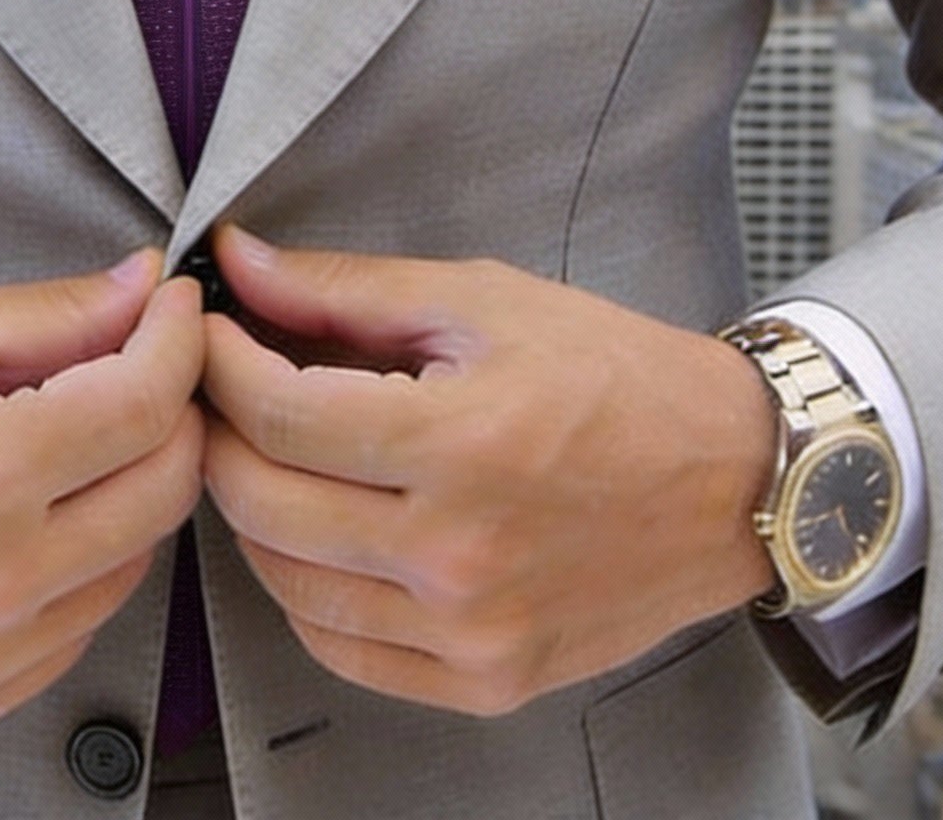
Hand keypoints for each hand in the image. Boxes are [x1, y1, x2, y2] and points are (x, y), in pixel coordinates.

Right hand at [0, 250, 204, 737]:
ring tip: (74, 435)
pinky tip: (34, 512)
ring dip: (130, 486)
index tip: (173, 307)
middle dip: (171, 409)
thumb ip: (50, 314)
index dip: (178, 339)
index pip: (146, 403)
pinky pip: (79, 623)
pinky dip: (84, 560)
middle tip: (141, 361)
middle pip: (165, 488)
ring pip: (135, 559)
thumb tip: (142, 291)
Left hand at [200, 226, 776, 717]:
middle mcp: (459, 553)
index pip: (278, 414)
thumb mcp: (483, 299)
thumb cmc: (616, 376)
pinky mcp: (486, 680)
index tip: (210, 331)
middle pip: (264, 501)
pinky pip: (342, 649)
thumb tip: (239, 263)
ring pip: (286, 583)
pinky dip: (304, 590)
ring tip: (268, 452)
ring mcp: (471, 630)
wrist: (732, 478)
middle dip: (220, 431)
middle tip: (222, 386)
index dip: (220, 364)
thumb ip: (346, 288)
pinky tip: (317, 532)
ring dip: (252, 511)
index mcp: (461, 443)